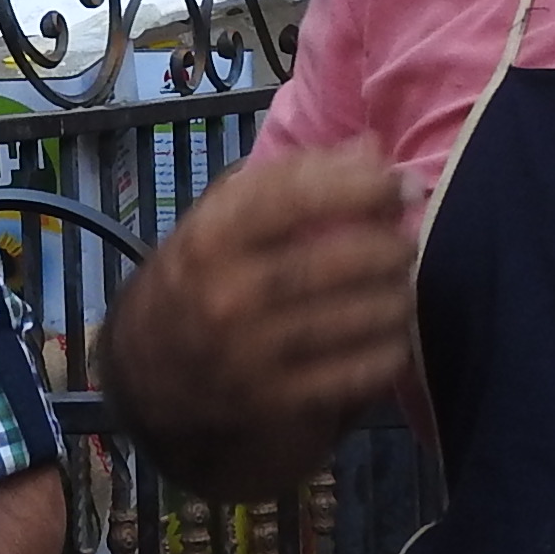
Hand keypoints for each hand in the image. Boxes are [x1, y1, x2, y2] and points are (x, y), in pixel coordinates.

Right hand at [100, 145, 416, 495]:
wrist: (148, 374)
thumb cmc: (199, 278)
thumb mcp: (222, 219)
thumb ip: (293, 180)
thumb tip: (372, 151)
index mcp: (212, 237)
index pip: (297, 197)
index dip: (361, 186)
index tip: (398, 185)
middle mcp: (229, 293)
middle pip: (336, 259)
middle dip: (389, 245)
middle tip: (406, 242)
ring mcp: (252, 353)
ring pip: (356, 317)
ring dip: (396, 298)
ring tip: (401, 288)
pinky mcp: (276, 402)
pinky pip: (357, 374)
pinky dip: (388, 352)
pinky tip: (391, 337)